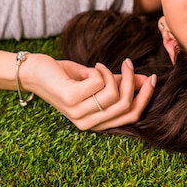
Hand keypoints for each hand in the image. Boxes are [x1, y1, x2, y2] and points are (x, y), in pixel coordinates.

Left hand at [21, 54, 155, 130]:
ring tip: (99, 66)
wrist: (35, 72)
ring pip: (114, 95)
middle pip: (126, 107)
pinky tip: (88, 70)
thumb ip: (120, 83)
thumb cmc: (66, 77)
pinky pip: (100, 83)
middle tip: (128, 63)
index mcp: (96, 122)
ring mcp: (78, 114)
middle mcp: (88, 123)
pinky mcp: (71, 100)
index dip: (145, 97)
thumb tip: (145, 80)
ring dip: (112, 74)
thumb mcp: (98, 81)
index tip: (152, 78)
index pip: (132, 116)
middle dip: (132, 81)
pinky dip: (98, 71)